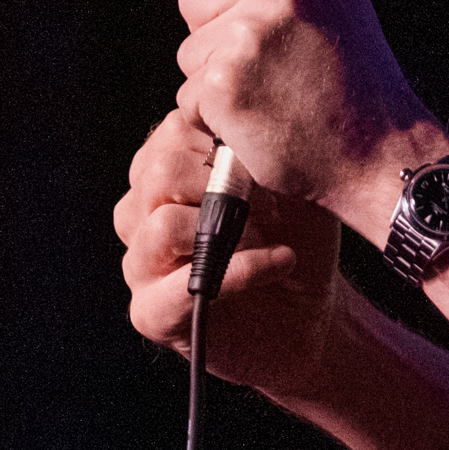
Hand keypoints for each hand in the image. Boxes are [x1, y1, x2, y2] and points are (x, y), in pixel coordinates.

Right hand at [114, 109, 346, 400]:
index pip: (172, 132)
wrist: (308, 317)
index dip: (223, 144)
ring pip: (161, 226)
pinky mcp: (149, 313)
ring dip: (226, 230)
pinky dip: (239, 271)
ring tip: (269, 238)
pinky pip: (179, 286)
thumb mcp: (292, 189)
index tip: (264, 165)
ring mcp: (140, 264)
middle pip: (158, 173)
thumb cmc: (296, 243)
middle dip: (221, 185)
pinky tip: (279, 262)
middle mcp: (141, 215)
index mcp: (165, 176)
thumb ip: (259, 156)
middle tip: (267, 205)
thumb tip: (237, 139)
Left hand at [171, 0, 440, 241]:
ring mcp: (248, 33)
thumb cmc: (353, 79)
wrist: (380, 152)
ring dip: (218, 76)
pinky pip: (188, 94)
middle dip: (222, 32)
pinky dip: (215, 114)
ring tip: (275, 90)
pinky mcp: (224, 82)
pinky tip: (261, 116)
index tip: (264, 13)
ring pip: (189, 49)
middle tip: (280, 62)